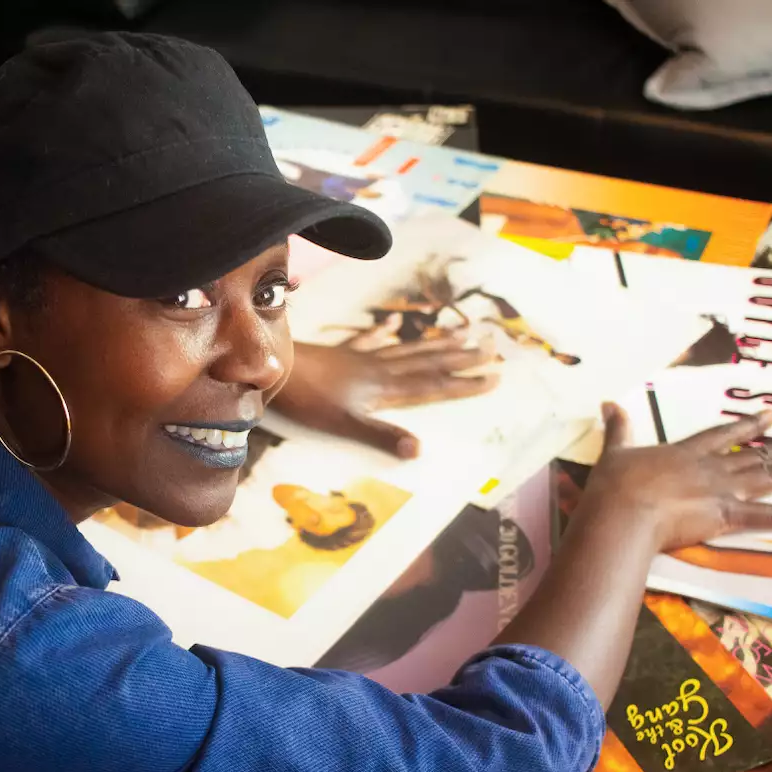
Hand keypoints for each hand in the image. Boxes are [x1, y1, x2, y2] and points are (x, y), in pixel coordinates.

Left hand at [272, 317, 498, 458]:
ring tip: (464, 330)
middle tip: (494, 346)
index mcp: (384, 387)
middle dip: (462, 356)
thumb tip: (418, 449)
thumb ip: (381, 435)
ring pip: (408, 349)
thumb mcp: (345, 423)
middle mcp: (379, 368)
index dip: (464, 383)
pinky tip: (396, 322)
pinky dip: (385, 332)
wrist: (276, 368)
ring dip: (437, 342)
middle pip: (428, 361)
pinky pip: (370, 339)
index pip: (433, 385)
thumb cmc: (308, 400)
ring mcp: (361, 358)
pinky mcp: (342, 353)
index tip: (495, 376)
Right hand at [581, 404, 771, 552]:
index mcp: (685, 453)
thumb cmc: (615, 486)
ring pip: (771, 477)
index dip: (749, 424)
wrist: (623, 511)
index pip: (724, 434)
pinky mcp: (728, 516)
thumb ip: (618, 428)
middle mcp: (711, 468)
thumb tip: (608, 402)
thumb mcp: (614, 452)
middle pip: (758, 455)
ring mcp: (723, 491)